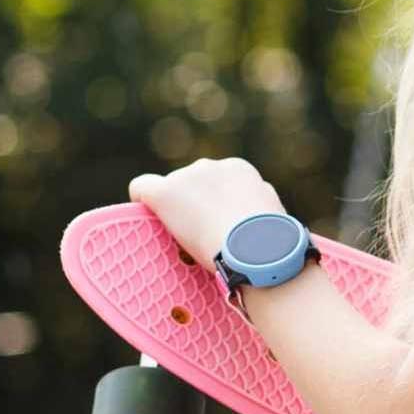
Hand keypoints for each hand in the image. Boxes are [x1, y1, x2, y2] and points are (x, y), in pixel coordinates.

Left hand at [128, 156, 285, 264]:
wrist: (253, 246)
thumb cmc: (269, 237)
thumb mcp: (272, 213)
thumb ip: (257, 206)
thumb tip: (254, 215)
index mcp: (239, 170)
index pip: (217, 178)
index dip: (214, 199)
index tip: (218, 219)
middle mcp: (211, 167)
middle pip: (192, 182)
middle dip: (194, 202)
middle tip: (200, 232)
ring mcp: (186, 178)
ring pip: (171, 189)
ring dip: (175, 207)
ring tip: (182, 236)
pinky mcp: (164, 192)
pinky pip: (142, 188)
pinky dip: (142, 200)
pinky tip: (141, 215)